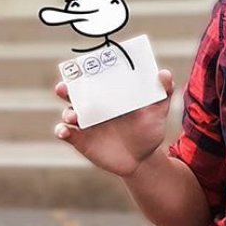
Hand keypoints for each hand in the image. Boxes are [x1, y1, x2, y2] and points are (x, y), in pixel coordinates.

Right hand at [53, 69, 173, 176]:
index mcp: (110, 95)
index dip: (84, 72)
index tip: (81, 67)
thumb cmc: (149, 130)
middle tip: (64, 87)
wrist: (143, 159)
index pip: (93, 79)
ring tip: (73, 116)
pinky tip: (64, 131)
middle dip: (66, 88)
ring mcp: (86, 123)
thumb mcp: (158, 111)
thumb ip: (163, 92)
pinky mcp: (81, 140)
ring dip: (67, 112)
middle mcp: (94, 106)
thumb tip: (164, 73)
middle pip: (73, 94)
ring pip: (68, 113)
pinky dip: (61, 131)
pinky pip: (66, 133)